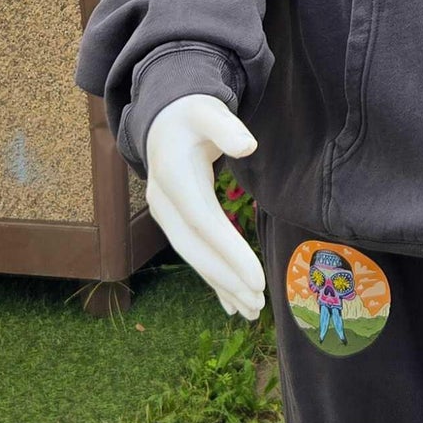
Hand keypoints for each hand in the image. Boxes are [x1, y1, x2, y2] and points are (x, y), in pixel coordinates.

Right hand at [145, 94, 266, 321]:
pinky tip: (230, 303)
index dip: (230, 252)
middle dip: (226, 279)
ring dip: (221, 286)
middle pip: (195, 250)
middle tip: (259, 304)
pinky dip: (213, 279)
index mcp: (174, 178)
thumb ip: (226, 126)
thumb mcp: (208, 111)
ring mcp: (166, 216)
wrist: (164, 118)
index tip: (258, 278)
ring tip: (251, 312)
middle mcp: (164, 203)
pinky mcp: (175, 222)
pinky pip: (194, 255)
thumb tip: (248, 145)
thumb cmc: (192, 114)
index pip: (205, 223)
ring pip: (194, 258)